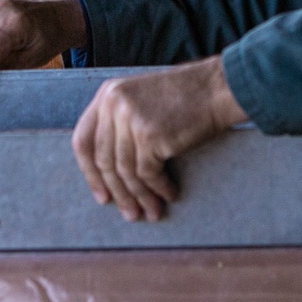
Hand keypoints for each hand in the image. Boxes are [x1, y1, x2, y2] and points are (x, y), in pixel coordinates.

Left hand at [71, 56, 247, 222]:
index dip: (90, 173)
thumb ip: (120, 122)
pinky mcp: (150, 134)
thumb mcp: (141, 98)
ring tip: (153, 213)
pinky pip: (148, 173)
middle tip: (130, 214)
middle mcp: (113, 104)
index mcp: (107, 94)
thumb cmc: (187, 96)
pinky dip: (158, 189)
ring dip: (140, 197)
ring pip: (126, 171)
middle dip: (118, 192)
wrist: (218, 87)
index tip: (102, 195)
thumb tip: (111, 170)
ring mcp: (130, 118)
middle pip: (105, 160)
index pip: (83, 140)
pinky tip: (170, 196)